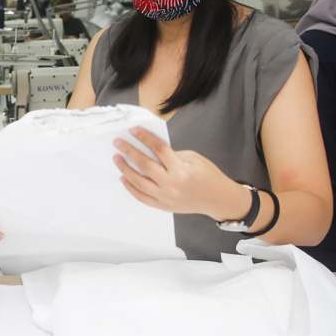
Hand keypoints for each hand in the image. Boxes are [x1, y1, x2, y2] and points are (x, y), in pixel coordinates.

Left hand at [112, 127, 247, 220]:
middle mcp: (171, 183)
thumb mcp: (193, 158)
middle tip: (118, 143)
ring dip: (125, 169)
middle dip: (129, 151)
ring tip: (117, 158)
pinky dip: (131, 187)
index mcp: (181, 169)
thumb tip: (150, 148)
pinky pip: (141, 197)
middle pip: (144, 165)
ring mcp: (165, 197)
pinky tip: (123, 178)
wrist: (218, 199)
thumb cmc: (207, 175)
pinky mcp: (162, 205)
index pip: (158, 149)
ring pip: (138, 182)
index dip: (145, 137)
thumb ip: (171, 154)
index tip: (133, 130)